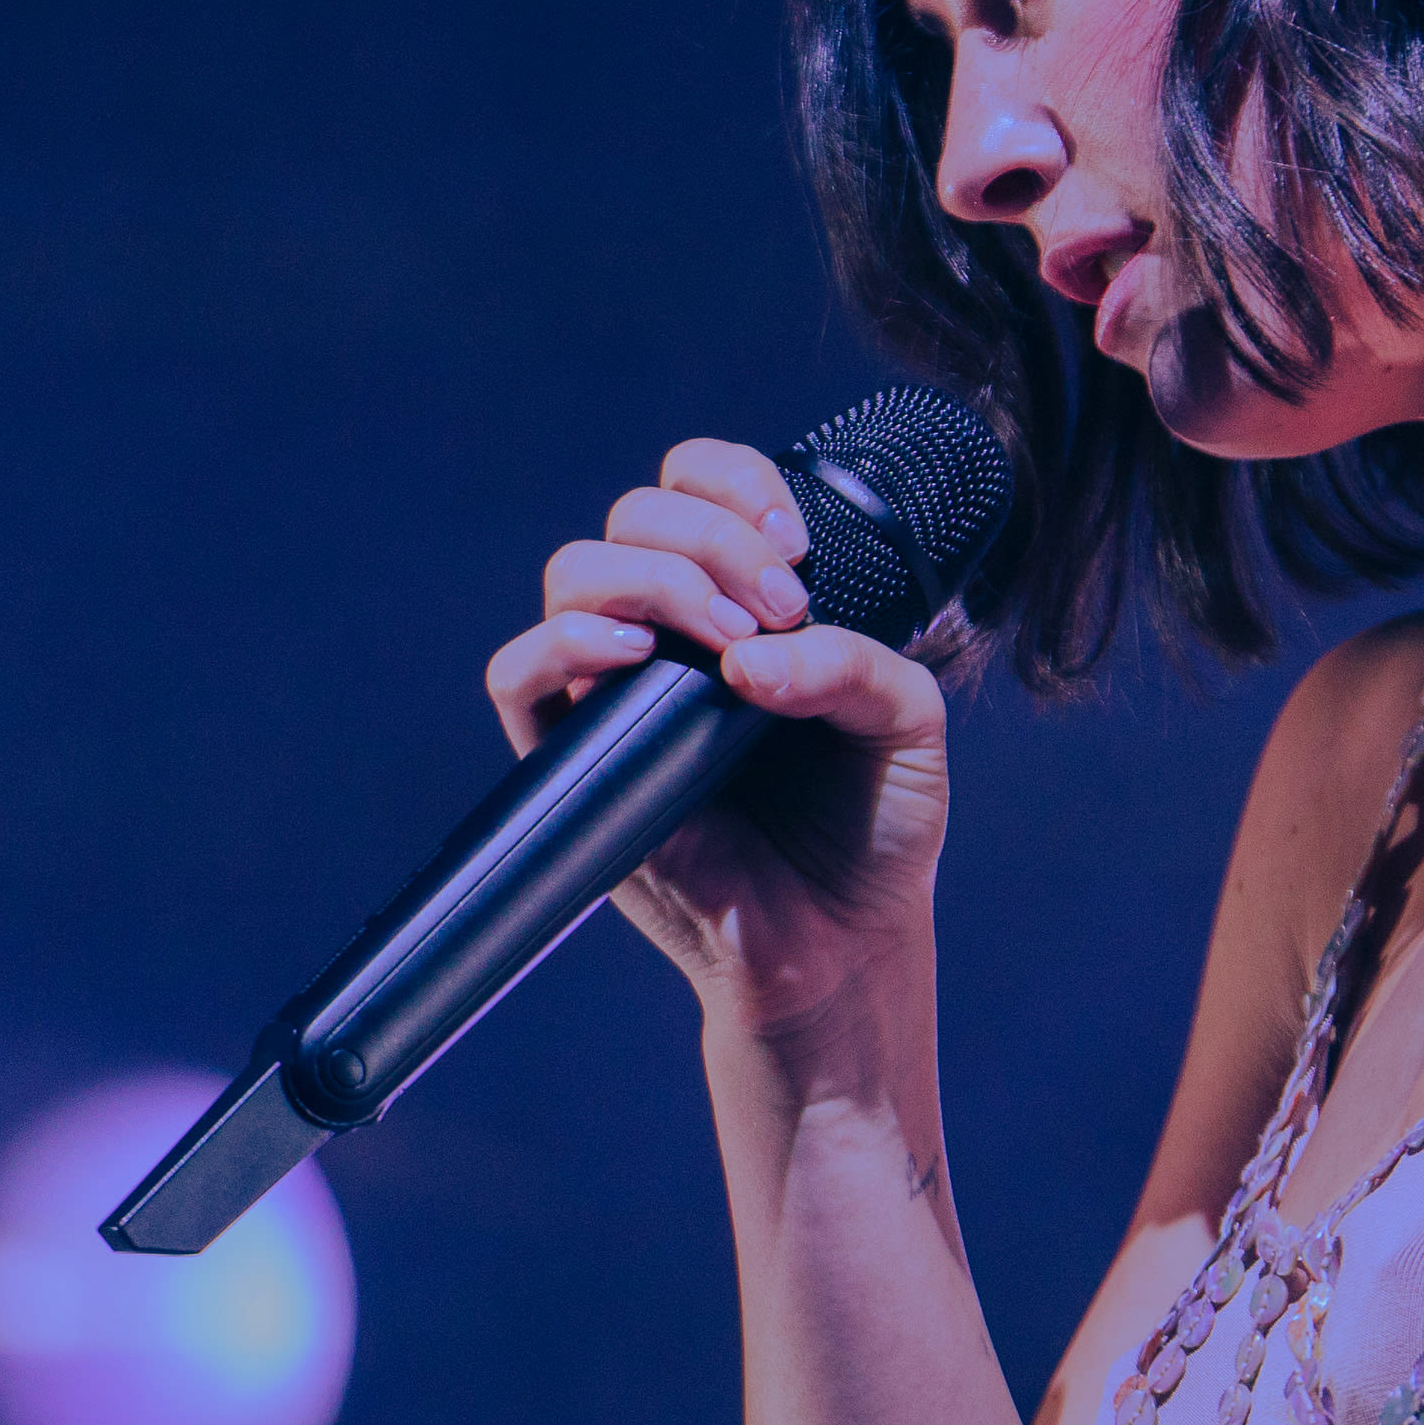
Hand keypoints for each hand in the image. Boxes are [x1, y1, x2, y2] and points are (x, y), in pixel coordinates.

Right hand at [483, 435, 952, 1034]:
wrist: (841, 941)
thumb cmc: (872, 827)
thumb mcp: (905, 724)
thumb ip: (854, 663)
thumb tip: (745, 660)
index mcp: (740, 597)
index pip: (693, 483)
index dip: (733, 483)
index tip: (796, 545)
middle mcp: (669, 631)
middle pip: (634, 514)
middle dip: (713, 540)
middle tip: (781, 607)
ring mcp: (614, 691)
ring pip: (576, 573)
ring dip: (657, 581)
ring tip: (730, 643)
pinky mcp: (573, 759)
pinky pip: (518, 675)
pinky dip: (564, 644)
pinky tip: (636, 658)